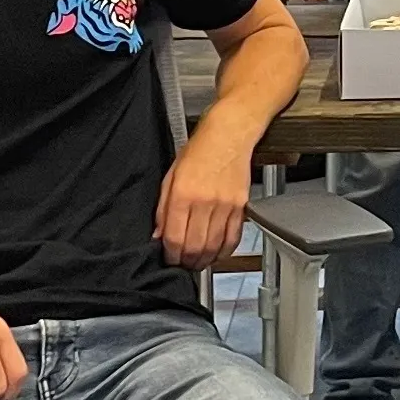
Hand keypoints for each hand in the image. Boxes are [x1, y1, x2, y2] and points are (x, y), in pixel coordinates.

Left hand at [156, 137, 252, 268]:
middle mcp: (205, 202)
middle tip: (182, 265)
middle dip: (186, 262)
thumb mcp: (171, 176)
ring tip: (197, 262)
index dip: (170, 255)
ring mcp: (225, 205)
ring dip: (205, 260)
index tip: (168, 259)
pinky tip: (216, 254)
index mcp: (183, 194)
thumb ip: (163, 208)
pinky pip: (233, 237)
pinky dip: (224, 251)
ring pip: (214, 246)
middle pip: (195, 247)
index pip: (175, 238)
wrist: (229, 135)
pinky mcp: (241, 206)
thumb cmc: (199, 151)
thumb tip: (158, 234)